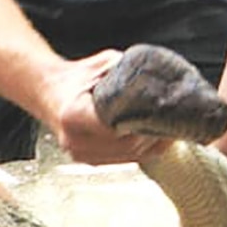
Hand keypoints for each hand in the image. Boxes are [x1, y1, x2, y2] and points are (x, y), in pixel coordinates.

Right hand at [48, 51, 171, 164]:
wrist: (50, 93)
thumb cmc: (75, 78)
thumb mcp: (103, 64)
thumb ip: (129, 71)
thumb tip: (160, 77)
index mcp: (73, 116)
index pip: (118, 126)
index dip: (144, 120)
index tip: (164, 110)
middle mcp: (75, 141)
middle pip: (128, 145)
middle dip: (154, 132)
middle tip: (176, 117)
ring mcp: (81, 155)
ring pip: (130, 156)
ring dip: (153, 143)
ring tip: (171, 126)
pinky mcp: (90, 161)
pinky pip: (125, 160)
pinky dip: (144, 150)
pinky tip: (158, 137)